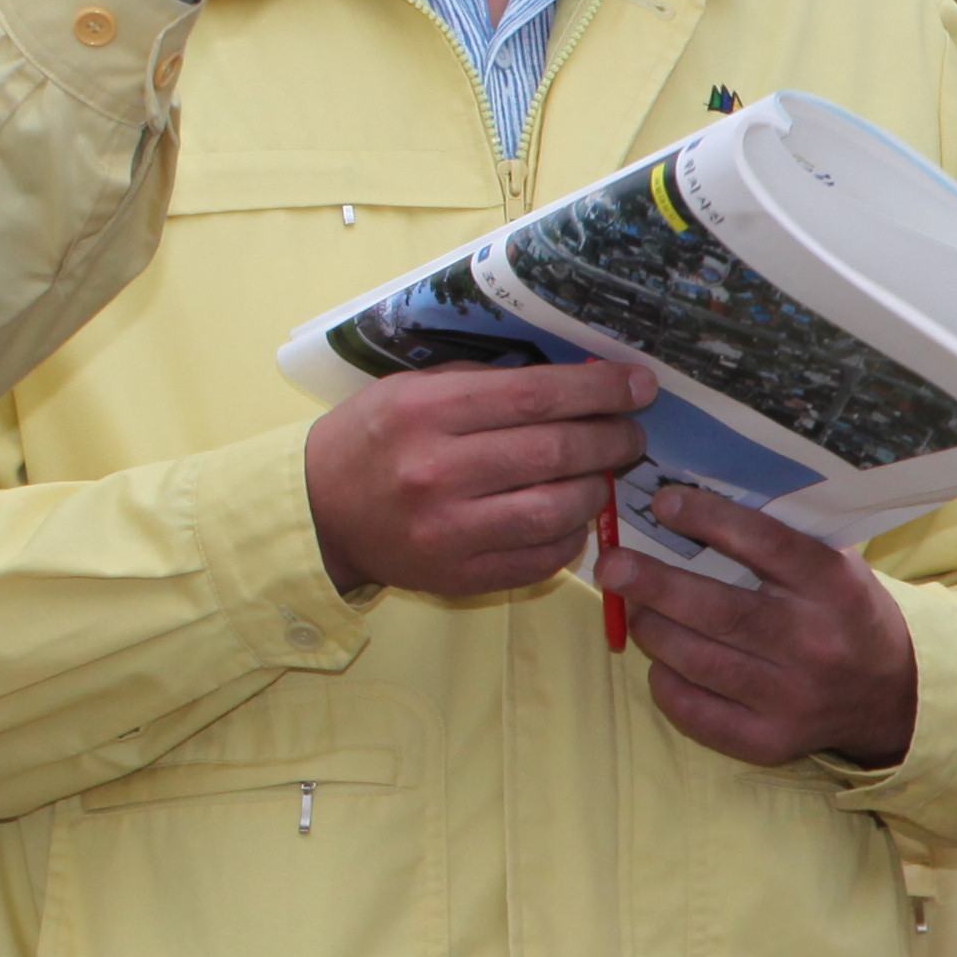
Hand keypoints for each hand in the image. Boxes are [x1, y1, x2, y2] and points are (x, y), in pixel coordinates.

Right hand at [303, 357, 646, 598]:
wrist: (318, 512)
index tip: (638, 384)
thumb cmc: (372, 439)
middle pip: (554, 451)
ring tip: (600, 475)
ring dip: (597, 489)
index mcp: (423, 411)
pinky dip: (571, 534)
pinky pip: (542, 557)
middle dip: (611, 438)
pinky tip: (569, 515)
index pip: (534, 395)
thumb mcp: (411, 390)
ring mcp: (448, 530)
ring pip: (558, 508)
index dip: (598, 389)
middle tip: (630, 433)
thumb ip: (485, 384)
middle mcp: (435, 471)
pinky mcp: (458, 575)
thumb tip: (574, 381)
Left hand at [606, 482, 921, 769]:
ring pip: (699, 661)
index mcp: (833, 586)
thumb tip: (683, 498)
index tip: (663, 502)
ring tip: (632, 607)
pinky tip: (661, 661)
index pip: (766, 544)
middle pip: (720, 612)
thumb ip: (775, 533)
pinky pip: (698, 712)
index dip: (710, 519)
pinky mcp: (772, 741)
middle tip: (611, 565)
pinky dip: (666, 683)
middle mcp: (815, 643)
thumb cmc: (842, 611)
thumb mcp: (831, 562)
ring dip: (652, 629)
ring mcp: (794, 698)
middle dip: (653, 585)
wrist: (891, 695)